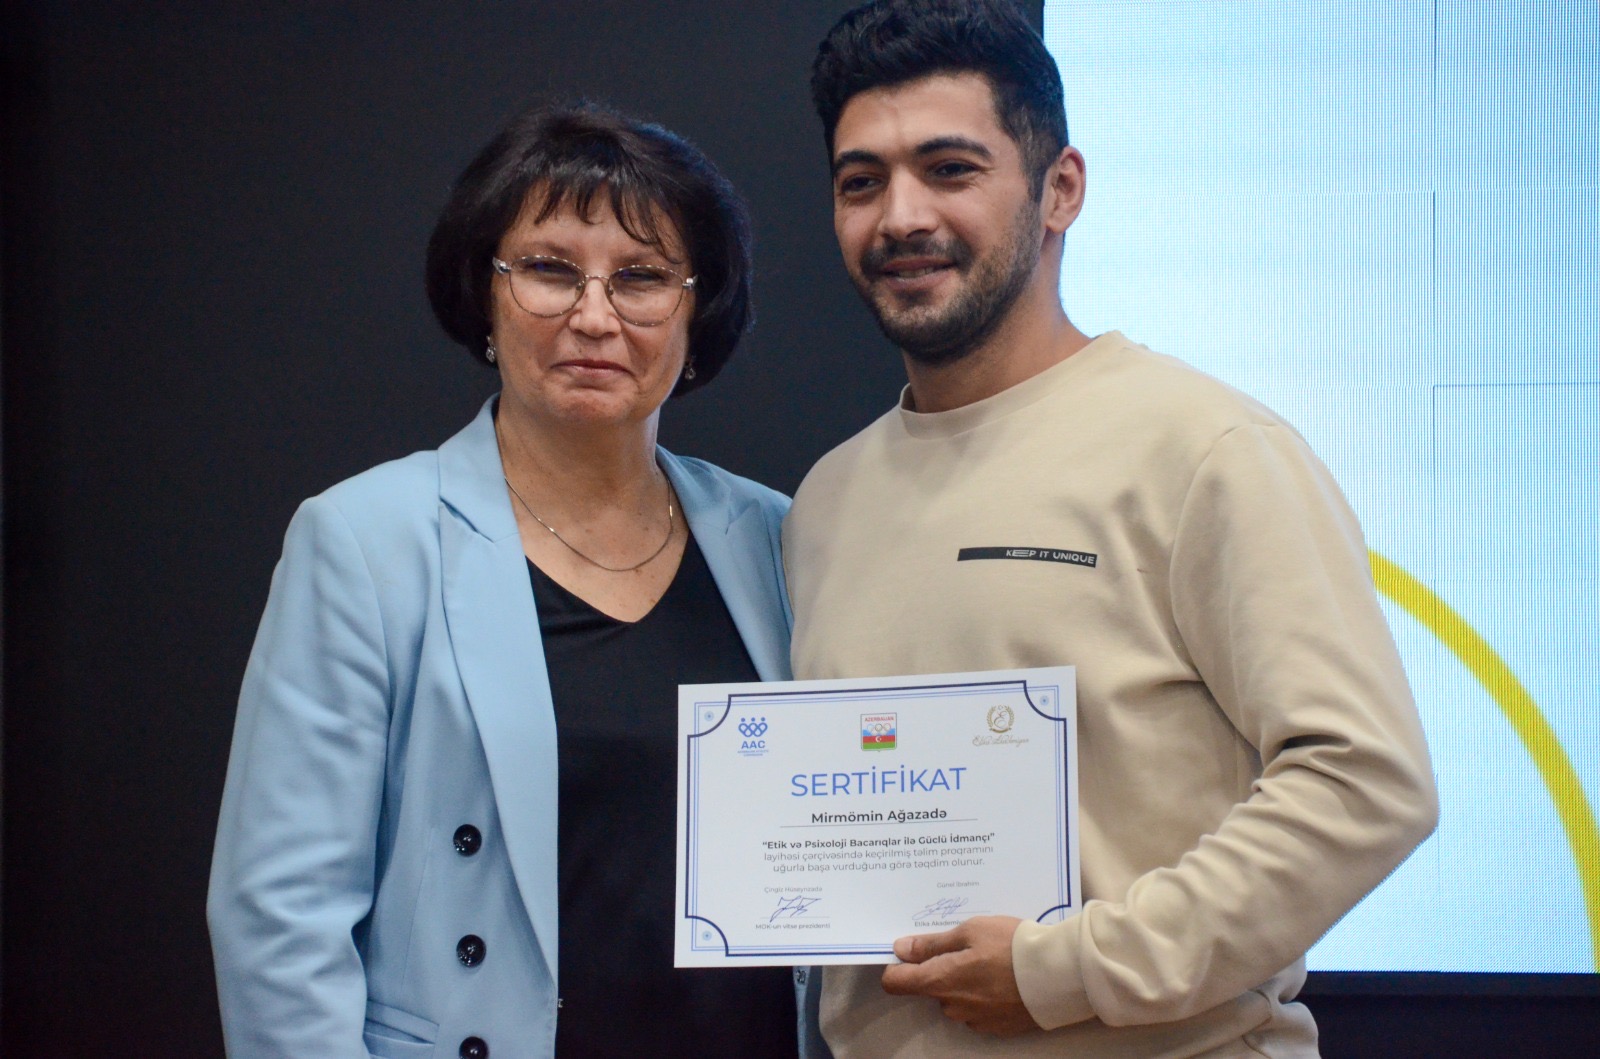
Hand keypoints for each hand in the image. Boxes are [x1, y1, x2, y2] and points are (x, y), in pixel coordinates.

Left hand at [880, 915, 1038, 1035]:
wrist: (1057, 974)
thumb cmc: (1011, 945)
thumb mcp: (970, 931)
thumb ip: (932, 944)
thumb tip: (901, 949)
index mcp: (940, 981)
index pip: (895, 983)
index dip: (897, 966)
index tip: (909, 951)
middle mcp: (952, 1006)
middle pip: (931, 988)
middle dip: (942, 969)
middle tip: (967, 946)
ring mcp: (975, 1020)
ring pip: (957, 998)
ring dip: (965, 982)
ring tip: (992, 960)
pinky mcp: (997, 1027)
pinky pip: (979, 1009)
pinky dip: (986, 994)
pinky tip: (1005, 978)